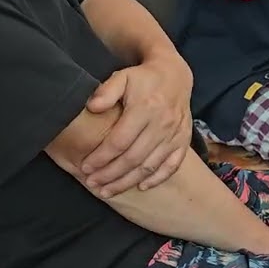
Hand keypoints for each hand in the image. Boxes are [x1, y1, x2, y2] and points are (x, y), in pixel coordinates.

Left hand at [81, 55, 192, 197]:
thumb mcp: (122, 77)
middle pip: (133, 158)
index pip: (120, 141)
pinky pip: (172, 165)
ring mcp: (175, 134)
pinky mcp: (183, 140)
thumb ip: (106, 91)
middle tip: (92, 184)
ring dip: (128, 181)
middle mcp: (162, 124)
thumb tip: (92, 107)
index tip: (85, 167)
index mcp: (146, 108)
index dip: (101, 157)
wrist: (175, 76)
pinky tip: (142, 187)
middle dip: (111, 174)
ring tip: (108, 191)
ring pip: (150, 165)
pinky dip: (158, 178)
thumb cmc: (143, 79)